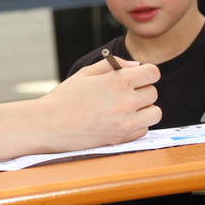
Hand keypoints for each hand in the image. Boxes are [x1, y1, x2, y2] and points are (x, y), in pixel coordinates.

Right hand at [41, 58, 160, 150]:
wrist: (49, 125)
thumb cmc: (64, 98)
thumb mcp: (86, 73)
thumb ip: (113, 65)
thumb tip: (135, 66)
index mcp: (118, 81)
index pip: (153, 73)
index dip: (146, 73)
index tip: (137, 77)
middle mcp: (126, 102)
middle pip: (153, 92)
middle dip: (142, 90)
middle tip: (126, 93)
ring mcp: (126, 122)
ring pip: (154, 113)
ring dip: (145, 109)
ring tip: (128, 108)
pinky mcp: (122, 139)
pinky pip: (143, 130)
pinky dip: (137, 125)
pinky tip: (121, 121)